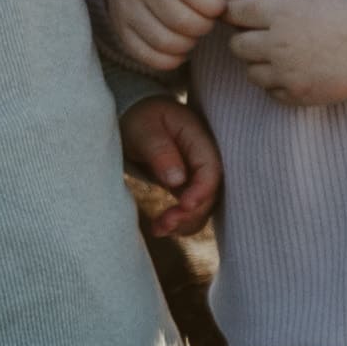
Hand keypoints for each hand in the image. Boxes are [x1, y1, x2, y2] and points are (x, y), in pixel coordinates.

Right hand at [96, 0, 240, 73]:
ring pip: (164, 42)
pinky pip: (147, 56)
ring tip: (191, 34)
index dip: (212, 6)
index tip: (216, 7)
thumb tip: (240, 14)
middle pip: (180, 20)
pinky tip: (178, 49)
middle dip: (202, 27)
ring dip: (187, 45)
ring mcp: (127, 9)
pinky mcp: (120, 30)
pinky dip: (170, 60)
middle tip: (205, 22)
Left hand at [121, 95, 223, 238]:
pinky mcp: (189, 186)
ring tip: (158, 229)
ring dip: (185, 222)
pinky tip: (160, 228)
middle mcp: (204, 158)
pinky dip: (180, 222)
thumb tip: (177, 180)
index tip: (183, 206)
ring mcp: (198, 173)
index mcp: (199, 138)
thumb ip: (160, 151)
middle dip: (190, 213)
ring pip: (204, 205)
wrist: (135, 116)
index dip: (201, 192)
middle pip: (211, 193)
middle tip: (163, 223)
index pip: (211, 169)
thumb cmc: (140, 118)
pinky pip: (192, 208)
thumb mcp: (145, 129)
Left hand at [222, 0, 346, 109]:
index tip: (239, 16)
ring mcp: (287, 73)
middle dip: (245, 40)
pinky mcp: (298, 95)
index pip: (236, 14)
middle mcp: (277, 44)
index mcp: (281, 13)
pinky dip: (277, 84)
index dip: (235, 13)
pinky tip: (293, 73)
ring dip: (260, 64)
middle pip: (237, 46)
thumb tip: (266, 10)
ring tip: (280, 57)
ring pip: (251, 73)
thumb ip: (288, 2)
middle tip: (260, 38)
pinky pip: (270, 92)